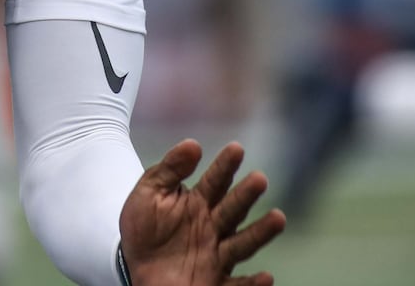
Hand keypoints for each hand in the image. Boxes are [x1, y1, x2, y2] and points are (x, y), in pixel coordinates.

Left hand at [119, 140, 285, 285]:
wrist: (136, 268)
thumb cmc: (145, 230)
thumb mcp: (148, 194)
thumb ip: (168, 170)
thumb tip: (194, 143)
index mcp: (198, 204)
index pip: (214, 182)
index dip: (224, 166)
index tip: (236, 148)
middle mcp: (213, 228)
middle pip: (232, 210)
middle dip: (245, 195)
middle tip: (259, 179)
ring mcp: (216, 255)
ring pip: (241, 244)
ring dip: (260, 233)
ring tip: (278, 218)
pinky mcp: (215, 282)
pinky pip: (236, 285)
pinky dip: (252, 284)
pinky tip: (266, 277)